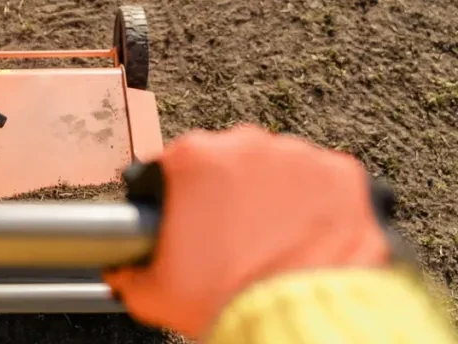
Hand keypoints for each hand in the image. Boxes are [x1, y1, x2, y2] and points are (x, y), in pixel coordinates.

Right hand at [104, 125, 389, 338]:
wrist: (297, 322)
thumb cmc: (228, 299)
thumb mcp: (154, 290)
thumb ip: (130, 272)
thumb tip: (123, 272)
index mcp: (193, 160)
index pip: (175, 164)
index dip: (178, 195)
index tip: (186, 217)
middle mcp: (246, 146)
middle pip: (230, 161)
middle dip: (229, 192)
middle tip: (230, 235)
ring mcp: (299, 158)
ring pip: (280, 168)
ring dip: (275, 195)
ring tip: (273, 238)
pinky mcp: (344, 176)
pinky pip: (326, 182)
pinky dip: (320, 205)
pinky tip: (309, 236)